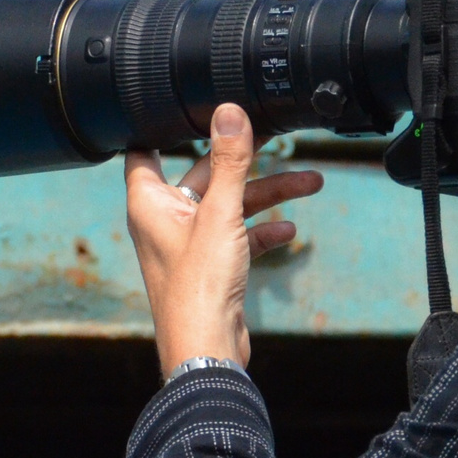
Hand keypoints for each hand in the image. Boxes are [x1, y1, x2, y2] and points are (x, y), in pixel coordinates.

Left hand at [124, 104, 323, 375]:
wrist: (208, 351)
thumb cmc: (199, 287)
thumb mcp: (221, 214)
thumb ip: (229, 162)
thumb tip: (229, 113)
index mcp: (150, 203)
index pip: (146, 151)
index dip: (164, 128)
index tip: (189, 106)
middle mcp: (165, 220)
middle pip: (204, 175)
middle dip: (244, 161)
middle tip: (276, 138)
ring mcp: (189, 244)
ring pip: (229, 205)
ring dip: (267, 194)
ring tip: (311, 182)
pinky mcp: (211, 266)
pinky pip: (238, 236)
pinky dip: (262, 230)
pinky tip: (289, 228)